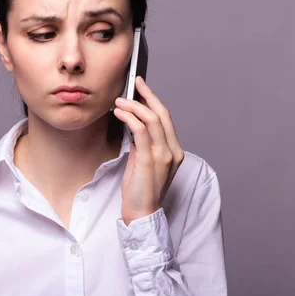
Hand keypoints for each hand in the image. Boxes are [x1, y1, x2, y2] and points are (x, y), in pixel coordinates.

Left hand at [113, 76, 184, 225]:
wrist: (141, 213)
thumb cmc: (141, 189)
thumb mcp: (144, 161)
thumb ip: (143, 143)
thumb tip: (133, 123)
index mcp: (175, 151)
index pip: (166, 119)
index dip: (154, 100)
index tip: (142, 88)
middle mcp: (173, 151)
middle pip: (162, 114)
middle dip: (148, 95)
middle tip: (135, 83)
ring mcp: (163, 155)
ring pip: (152, 119)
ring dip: (134, 106)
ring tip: (120, 101)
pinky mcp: (150, 159)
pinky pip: (140, 130)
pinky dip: (129, 118)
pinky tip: (119, 113)